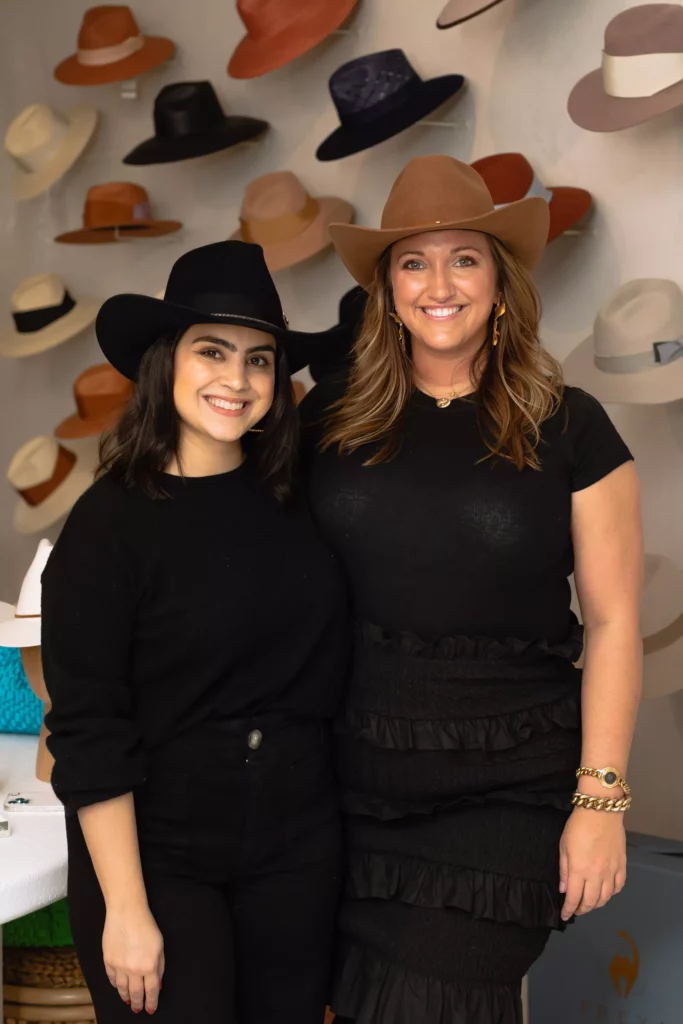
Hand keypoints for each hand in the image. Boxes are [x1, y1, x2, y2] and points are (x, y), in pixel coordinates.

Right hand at [102, 904, 164, 1013]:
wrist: (126, 911)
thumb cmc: (146, 925)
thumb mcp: (160, 946)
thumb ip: (159, 967)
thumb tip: (157, 984)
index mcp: (150, 966)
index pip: (151, 990)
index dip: (151, 1001)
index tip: (151, 1009)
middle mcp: (134, 969)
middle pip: (136, 993)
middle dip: (138, 1003)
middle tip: (138, 1009)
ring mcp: (119, 966)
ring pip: (122, 989)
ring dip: (126, 997)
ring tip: (129, 1001)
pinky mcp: (108, 961)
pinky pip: (112, 978)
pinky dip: (116, 985)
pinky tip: (119, 987)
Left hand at [559, 807, 626, 921]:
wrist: (600, 811)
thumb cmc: (577, 826)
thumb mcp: (564, 847)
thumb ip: (564, 870)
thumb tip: (564, 890)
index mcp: (580, 871)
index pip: (574, 898)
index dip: (569, 909)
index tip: (565, 915)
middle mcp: (597, 875)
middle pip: (591, 901)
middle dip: (582, 909)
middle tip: (577, 910)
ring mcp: (611, 871)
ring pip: (606, 897)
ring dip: (597, 904)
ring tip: (590, 903)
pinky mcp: (622, 865)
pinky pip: (619, 886)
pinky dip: (612, 893)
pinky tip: (606, 892)